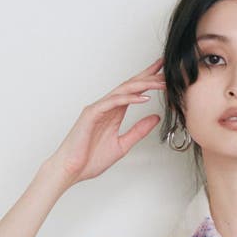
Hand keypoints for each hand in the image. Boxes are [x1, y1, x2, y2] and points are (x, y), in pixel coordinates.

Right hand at [47, 56, 165, 187]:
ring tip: (160, 81)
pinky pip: (113, 102)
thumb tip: (156, 118)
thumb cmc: (90, 159)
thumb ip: (139, 130)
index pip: (134, 92)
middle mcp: (107, 106)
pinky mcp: (92, 113)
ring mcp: (99, 108)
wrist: (71, 169)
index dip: (148, 81)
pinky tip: (144, 98)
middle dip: (148, 75)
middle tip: (165, 66)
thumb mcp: (123, 144)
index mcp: (114, 113)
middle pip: (130, 86)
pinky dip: (129, 99)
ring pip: (124, 90)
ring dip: (143, 84)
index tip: (164, 75)